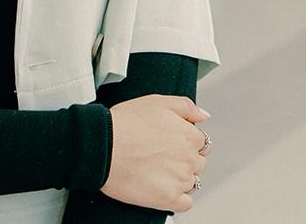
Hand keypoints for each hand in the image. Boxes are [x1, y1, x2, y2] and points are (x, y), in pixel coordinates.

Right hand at [102, 94, 209, 212]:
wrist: (102, 146)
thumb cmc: (124, 122)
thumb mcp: (156, 101)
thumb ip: (185, 106)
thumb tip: (203, 116)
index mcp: (189, 135)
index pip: (200, 141)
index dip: (183, 139)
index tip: (168, 140)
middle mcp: (189, 159)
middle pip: (197, 162)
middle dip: (182, 158)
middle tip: (159, 153)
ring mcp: (180, 181)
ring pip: (191, 182)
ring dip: (179, 177)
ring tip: (155, 168)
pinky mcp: (169, 199)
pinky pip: (185, 203)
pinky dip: (176, 197)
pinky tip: (160, 185)